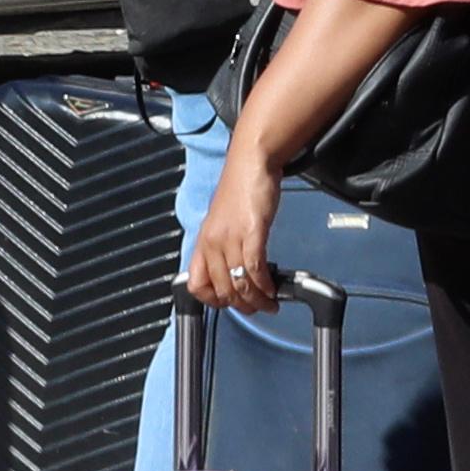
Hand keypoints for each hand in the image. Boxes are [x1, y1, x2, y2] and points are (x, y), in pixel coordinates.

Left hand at [184, 149, 286, 313]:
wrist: (250, 162)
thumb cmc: (239, 188)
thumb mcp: (221, 222)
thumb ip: (222, 246)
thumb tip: (230, 269)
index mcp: (203, 241)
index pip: (196, 284)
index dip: (212, 301)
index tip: (229, 303)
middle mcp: (213, 242)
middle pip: (222, 289)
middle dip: (242, 306)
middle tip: (257, 308)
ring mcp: (231, 238)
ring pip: (240, 283)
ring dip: (257, 300)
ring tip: (269, 303)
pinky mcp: (252, 232)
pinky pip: (255, 268)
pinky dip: (265, 284)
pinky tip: (273, 288)